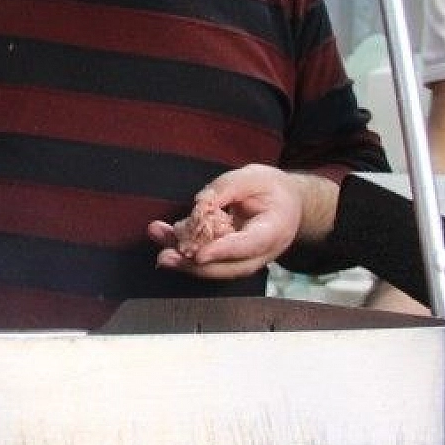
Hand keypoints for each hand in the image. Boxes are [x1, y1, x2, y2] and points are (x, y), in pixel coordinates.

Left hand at [145, 163, 304, 279]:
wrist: (287, 203)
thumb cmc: (272, 188)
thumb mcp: (253, 177)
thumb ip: (226, 188)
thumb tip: (199, 205)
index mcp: (273, 231)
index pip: (247, 246)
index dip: (223, 252)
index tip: (199, 255)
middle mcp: (259, 253)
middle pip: (227, 267)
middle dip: (193, 265)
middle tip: (165, 256)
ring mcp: (243, 258)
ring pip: (213, 266)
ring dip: (181, 256)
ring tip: (157, 237)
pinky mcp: (228, 256)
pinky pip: (205, 256)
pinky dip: (182, 246)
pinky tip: (161, 233)